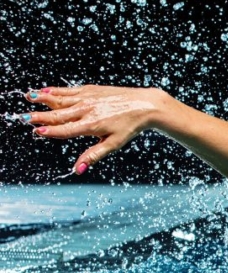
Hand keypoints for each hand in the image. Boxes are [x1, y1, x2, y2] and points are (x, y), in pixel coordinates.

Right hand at [22, 85, 171, 174]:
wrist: (145, 105)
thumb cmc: (130, 127)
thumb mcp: (113, 144)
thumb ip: (93, 155)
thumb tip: (77, 170)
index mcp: (91, 125)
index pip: (65, 130)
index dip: (50, 131)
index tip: (37, 132)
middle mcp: (87, 110)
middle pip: (58, 114)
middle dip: (40, 116)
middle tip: (23, 117)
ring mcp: (88, 98)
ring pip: (61, 99)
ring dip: (43, 99)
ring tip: (28, 97)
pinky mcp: (91, 89)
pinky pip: (69, 90)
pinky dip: (56, 91)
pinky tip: (44, 90)